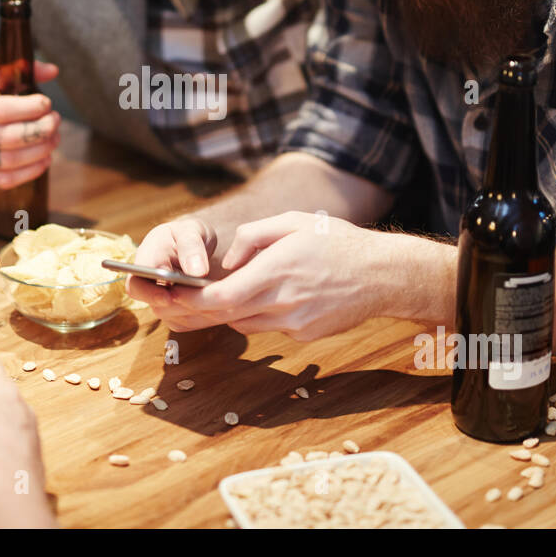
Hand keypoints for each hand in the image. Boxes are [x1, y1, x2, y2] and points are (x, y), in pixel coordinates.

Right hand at [0, 62, 61, 189]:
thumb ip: (18, 72)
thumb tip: (52, 70)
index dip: (28, 108)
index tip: (47, 103)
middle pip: (8, 138)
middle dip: (40, 130)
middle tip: (56, 121)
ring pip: (10, 161)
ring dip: (40, 150)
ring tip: (54, 139)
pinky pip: (5, 181)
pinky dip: (31, 171)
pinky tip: (45, 159)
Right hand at [126, 215, 217, 309]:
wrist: (197, 246)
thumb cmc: (190, 235)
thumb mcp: (191, 231)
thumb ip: (192, 247)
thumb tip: (196, 271)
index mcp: (146, 259)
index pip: (136, 284)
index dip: (149, 294)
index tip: (168, 297)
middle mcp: (148, 283)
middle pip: (154, 306)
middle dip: (180, 305)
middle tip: (202, 299)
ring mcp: (159, 299)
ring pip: (171, 316)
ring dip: (193, 310)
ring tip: (213, 298)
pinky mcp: (173, 312)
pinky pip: (184, 321)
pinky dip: (201, 315)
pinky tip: (214, 304)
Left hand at [134, 211, 389, 340]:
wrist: (382, 275)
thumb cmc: (336, 241)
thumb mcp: (292, 222)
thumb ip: (253, 236)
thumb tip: (228, 260)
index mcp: (278, 269)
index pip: (222, 296)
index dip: (193, 300)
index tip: (173, 295)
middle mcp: (284, 301)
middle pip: (226, 315)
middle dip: (197, 309)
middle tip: (175, 300)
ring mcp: (295, 322)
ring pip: (244, 324)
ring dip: (227, 312)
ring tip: (218, 295)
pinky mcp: (305, 334)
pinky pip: (268, 328)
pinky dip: (257, 316)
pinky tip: (265, 299)